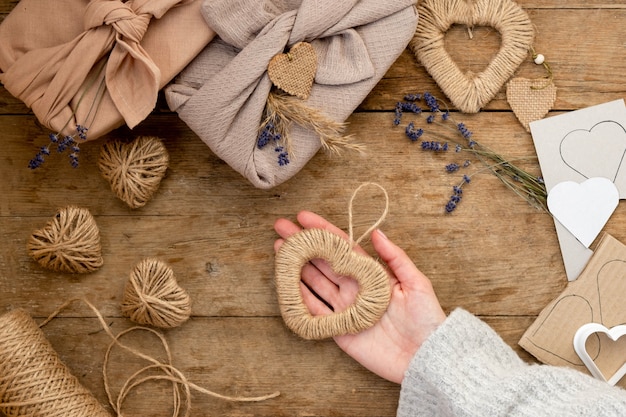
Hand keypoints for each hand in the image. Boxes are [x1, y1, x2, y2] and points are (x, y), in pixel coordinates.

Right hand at [273, 211, 445, 383]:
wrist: (425, 356)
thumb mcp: (416, 282)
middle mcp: (355, 288)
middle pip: (323, 261)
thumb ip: (395, 257)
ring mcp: (345, 308)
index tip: (303, 217)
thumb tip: (377, 232)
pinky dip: (302, 297)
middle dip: (302, 243)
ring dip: (297, 266)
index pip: (342, 247)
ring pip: (315, 282)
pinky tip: (288, 283)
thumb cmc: (426, 318)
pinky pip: (316, 311)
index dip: (323, 231)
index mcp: (371, 274)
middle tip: (282, 226)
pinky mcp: (339, 330)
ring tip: (280, 248)